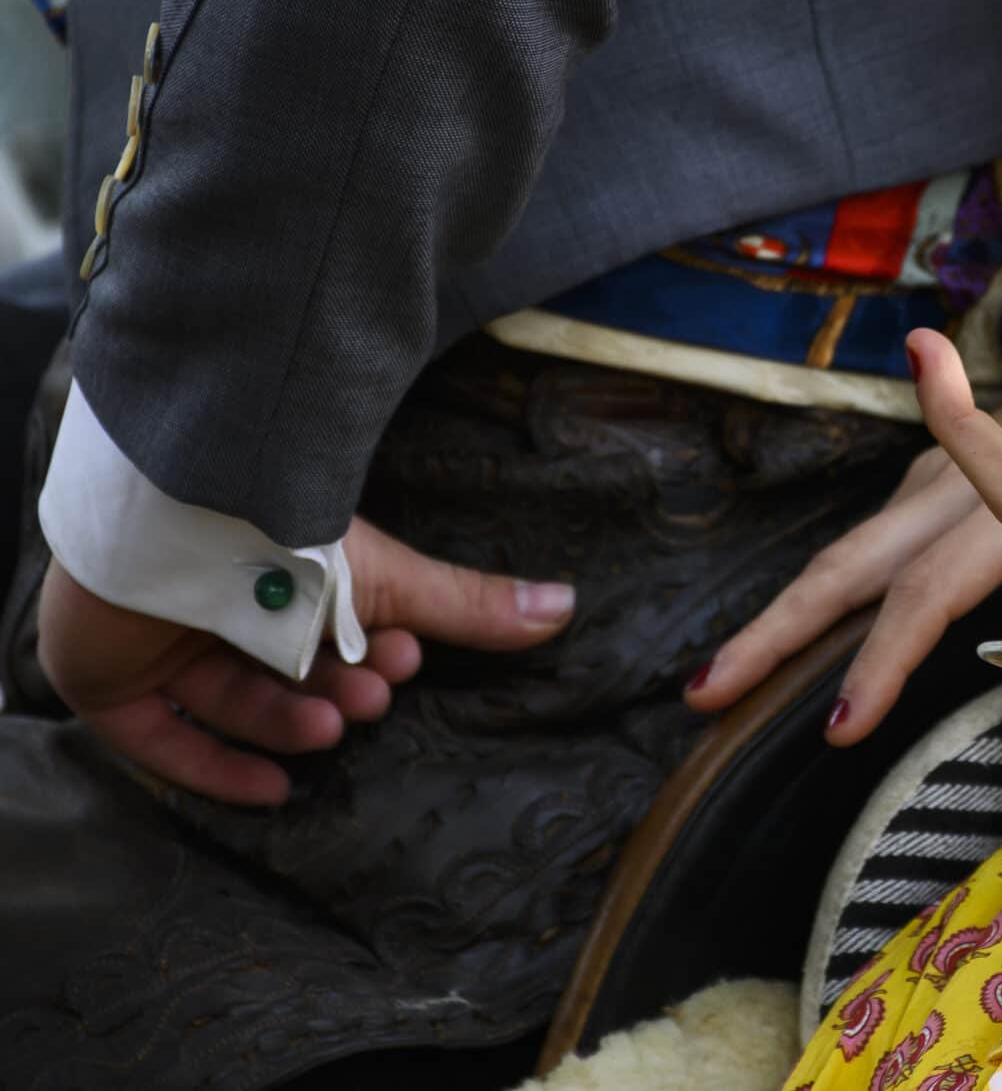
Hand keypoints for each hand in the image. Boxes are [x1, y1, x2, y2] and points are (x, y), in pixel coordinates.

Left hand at [37, 518, 574, 805]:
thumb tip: (566, 605)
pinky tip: (273, 791)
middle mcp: (221, 609)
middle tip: (366, 696)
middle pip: (281, 671)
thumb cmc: (286, 544)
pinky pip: (160, 740)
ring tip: (327, 723)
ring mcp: (161, 645)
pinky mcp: (111, 681)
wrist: (177, 534)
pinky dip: (215, 769)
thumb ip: (470, 604)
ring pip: (230, 702)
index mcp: (284, 575)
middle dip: (331, 692)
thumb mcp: (392, 581)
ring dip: (288, 725)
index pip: (325, 632)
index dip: (366, 656)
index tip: (400, 661)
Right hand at [686, 389, 1001, 743]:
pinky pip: (883, 525)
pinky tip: (816, 613)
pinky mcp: (953, 462)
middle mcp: (964, 485)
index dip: (882, 659)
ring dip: (795, 605)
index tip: (841, 726)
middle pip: (852, 561)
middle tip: (705, 690)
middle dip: (777, 628)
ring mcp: (950, 469)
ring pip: (857, 541)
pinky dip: (840, 575)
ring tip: (734, 666)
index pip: (928, 593)